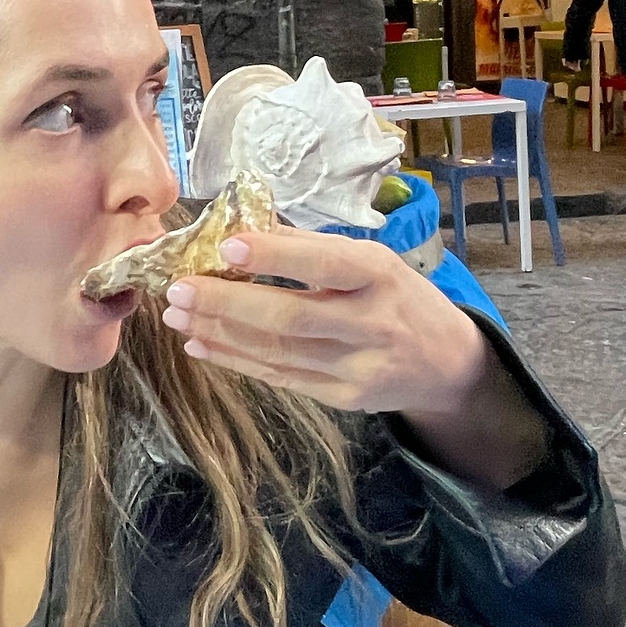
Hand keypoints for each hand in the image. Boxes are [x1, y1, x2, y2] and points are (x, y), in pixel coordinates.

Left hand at [160, 226, 548, 489]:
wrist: (448, 362)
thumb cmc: (398, 297)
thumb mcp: (374, 261)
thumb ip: (315, 249)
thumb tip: (245, 227)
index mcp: (380, 275)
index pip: (325, 263)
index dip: (276, 254)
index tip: (227, 245)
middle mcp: (372, 322)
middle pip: (291, 316)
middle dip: (227, 303)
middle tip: (178, 288)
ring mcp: (360, 366)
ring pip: (279, 351)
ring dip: (220, 332)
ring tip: (177, 315)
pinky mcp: (346, 398)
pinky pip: (282, 378)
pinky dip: (237, 361)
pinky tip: (202, 344)